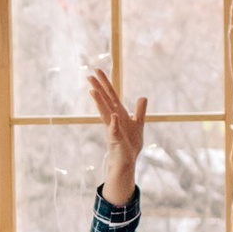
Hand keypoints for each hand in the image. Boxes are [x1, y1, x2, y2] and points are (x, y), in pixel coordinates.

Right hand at [86, 66, 147, 198]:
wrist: (127, 161)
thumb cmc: (130, 143)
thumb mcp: (138, 124)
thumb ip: (140, 110)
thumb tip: (143, 97)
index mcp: (118, 113)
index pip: (111, 95)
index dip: (105, 83)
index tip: (97, 70)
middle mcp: (112, 119)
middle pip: (104, 101)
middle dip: (98, 88)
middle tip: (89, 75)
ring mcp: (112, 128)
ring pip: (105, 113)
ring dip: (99, 102)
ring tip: (93, 91)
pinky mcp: (116, 140)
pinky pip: (114, 130)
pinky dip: (114, 124)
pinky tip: (114, 116)